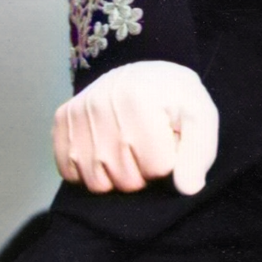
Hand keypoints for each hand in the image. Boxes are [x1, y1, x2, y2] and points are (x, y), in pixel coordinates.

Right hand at [52, 60, 218, 194]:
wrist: (140, 73)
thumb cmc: (172, 97)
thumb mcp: (198, 114)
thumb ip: (200, 151)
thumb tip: (187, 188)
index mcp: (140, 100)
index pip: (158, 168)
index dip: (168, 160)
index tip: (168, 138)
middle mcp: (102, 104)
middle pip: (127, 181)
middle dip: (144, 171)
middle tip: (148, 143)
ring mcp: (78, 113)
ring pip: (98, 184)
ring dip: (116, 175)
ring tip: (127, 147)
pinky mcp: (61, 120)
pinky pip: (70, 173)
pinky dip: (88, 171)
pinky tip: (104, 149)